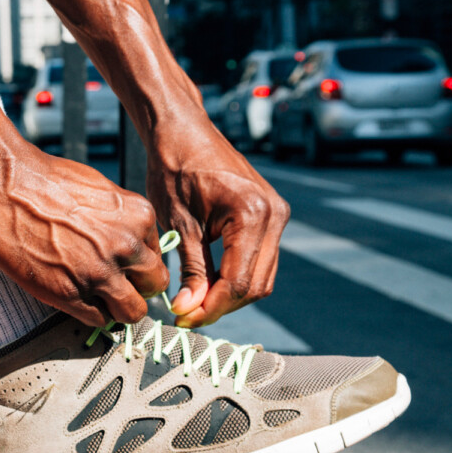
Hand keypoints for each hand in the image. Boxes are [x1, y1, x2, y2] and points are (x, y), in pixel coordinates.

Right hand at [0, 142, 169, 327]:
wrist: (3, 184)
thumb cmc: (45, 180)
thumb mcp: (100, 190)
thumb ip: (122, 219)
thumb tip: (129, 240)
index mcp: (139, 217)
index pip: (157, 256)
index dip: (138, 263)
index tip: (122, 265)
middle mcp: (126, 247)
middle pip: (154, 285)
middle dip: (136, 287)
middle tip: (114, 283)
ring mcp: (100, 274)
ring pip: (132, 312)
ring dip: (117, 308)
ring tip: (97, 297)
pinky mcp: (70, 294)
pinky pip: (98, 320)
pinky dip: (89, 313)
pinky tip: (72, 295)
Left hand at [146, 114, 289, 326]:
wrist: (182, 133)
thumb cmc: (174, 170)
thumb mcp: (179, 224)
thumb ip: (191, 270)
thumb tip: (189, 310)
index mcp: (252, 214)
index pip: (238, 281)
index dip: (211, 307)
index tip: (184, 319)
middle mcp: (274, 214)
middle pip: (256, 284)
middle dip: (222, 304)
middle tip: (187, 315)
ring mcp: (276, 214)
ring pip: (262, 275)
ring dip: (230, 294)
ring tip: (194, 301)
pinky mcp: (270, 215)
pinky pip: (260, 258)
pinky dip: (237, 275)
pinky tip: (209, 281)